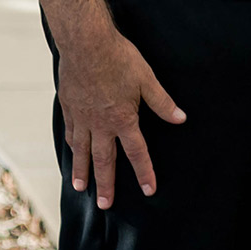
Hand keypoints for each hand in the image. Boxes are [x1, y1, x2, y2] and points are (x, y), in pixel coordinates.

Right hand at [57, 27, 184, 208]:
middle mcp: (100, 125)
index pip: (137, 152)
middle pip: (105, 160)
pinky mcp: (70, 109)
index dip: (145, 172)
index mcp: (123, 119)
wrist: (86, 45)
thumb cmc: (119, 59)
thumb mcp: (147, 80)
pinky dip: (73, 148)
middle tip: (105, 204)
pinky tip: (73, 154)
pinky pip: (71, 134)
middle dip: (107, 184)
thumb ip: (162, 103)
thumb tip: (180, 119)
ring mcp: (82, 118)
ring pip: (83, 152)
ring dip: (83, 172)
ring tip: (82, 188)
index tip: (149, 190)